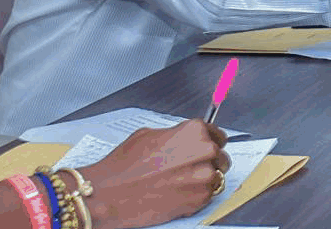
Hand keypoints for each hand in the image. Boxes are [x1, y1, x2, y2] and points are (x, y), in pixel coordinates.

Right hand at [77, 119, 229, 228]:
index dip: (209, 142)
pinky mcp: (201, 199)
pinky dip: (196, 195)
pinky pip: (208, 195)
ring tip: (180, 182)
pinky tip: (177, 193)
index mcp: (195, 131)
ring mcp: (205, 176)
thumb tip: (186, 139)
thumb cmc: (124, 166)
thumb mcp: (150, 135)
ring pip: (217, 176)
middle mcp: (205, 151)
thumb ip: (177, 135)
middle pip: (220, 156)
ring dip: (204, 179)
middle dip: (207, 161)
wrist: (109, 194)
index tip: (204, 148)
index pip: (217, 134)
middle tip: (187, 169)